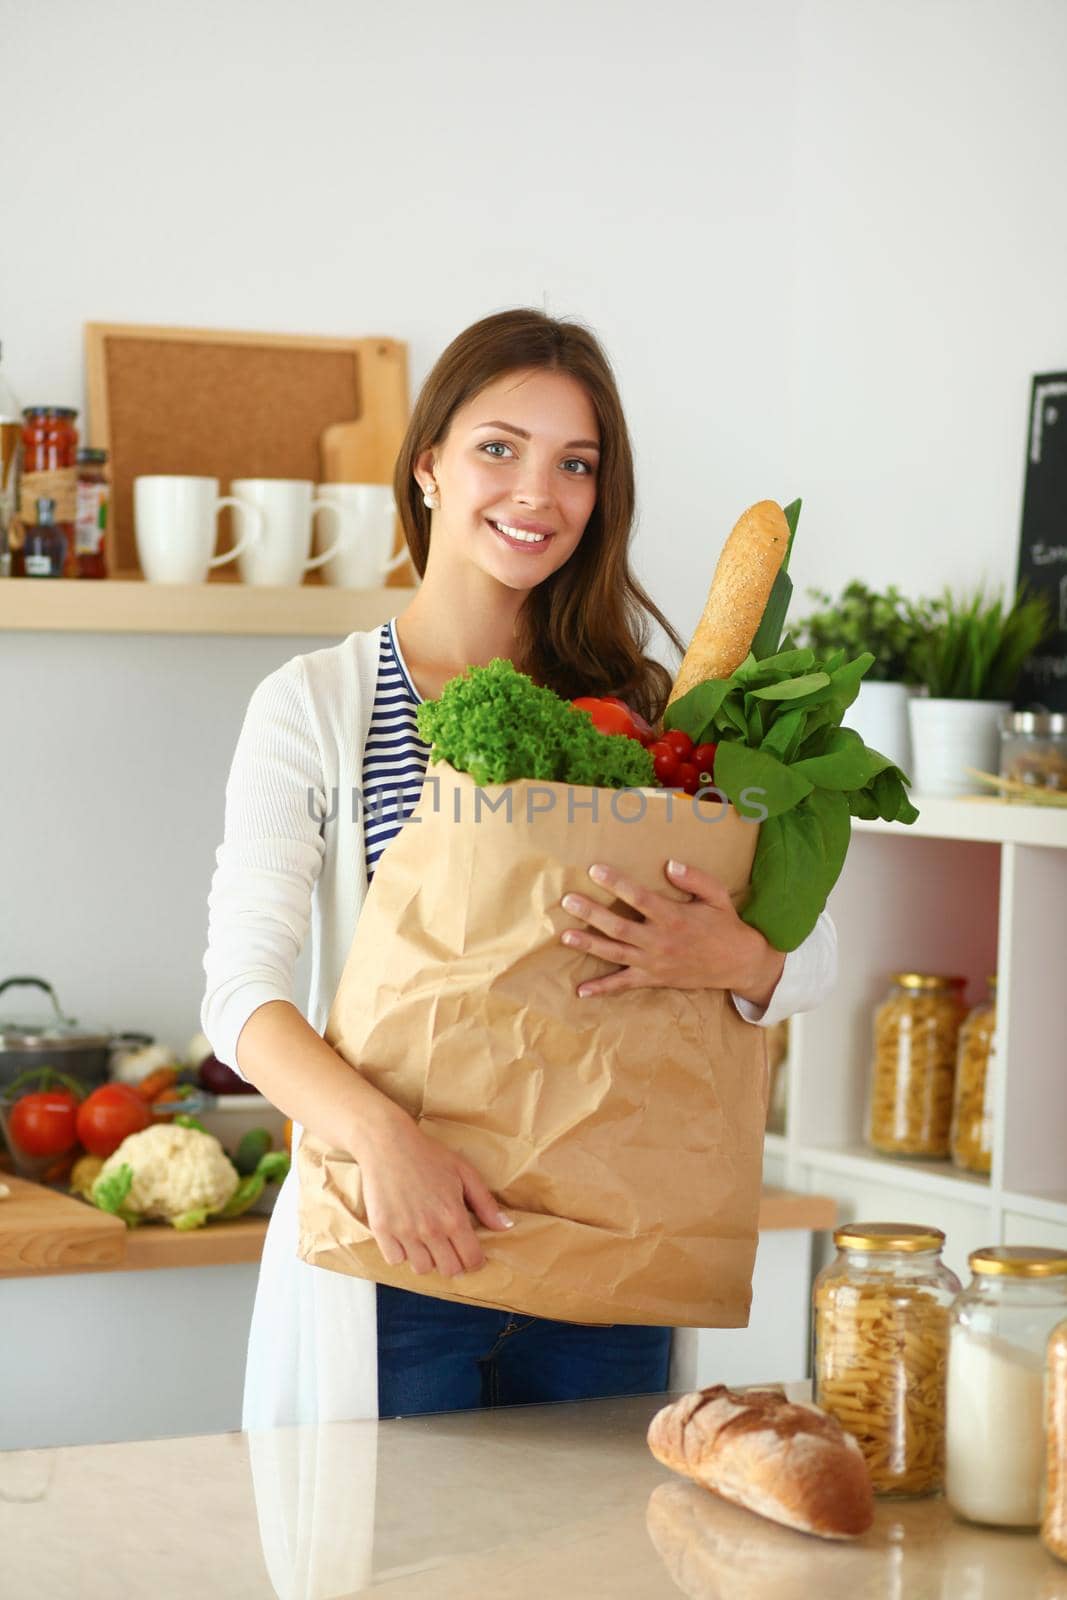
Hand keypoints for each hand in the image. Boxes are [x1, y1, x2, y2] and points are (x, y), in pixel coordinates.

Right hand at [356, 1110, 513, 1277]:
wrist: (388, 1144)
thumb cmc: (428, 1155)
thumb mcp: (464, 1173)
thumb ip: (485, 1203)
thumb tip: (506, 1226)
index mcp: (453, 1217)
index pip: (472, 1259)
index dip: (475, 1261)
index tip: (471, 1254)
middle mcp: (430, 1229)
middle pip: (449, 1270)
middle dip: (454, 1262)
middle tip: (449, 1247)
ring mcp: (404, 1232)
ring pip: (422, 1268)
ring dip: (428, 1259)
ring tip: (427, 1241)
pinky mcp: (382, 1230)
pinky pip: (396, 1260)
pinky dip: (402, 1253)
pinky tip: (406, 1236)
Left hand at [559, 858, 785, 1003]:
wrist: (738, 963)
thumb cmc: (725, 924)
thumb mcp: (716, 895)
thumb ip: (694, 879)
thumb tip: (669, 864)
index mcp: (673, 917)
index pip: (639, 898)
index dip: (616, 884)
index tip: (595, 870)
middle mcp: (659, 941)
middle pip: (619, 927)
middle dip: (591, 913)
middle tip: (568, 901)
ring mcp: (654, 962)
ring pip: (615, 953)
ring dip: (589, 945)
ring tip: (565, 936)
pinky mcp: (653, 979)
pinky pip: (624, 984)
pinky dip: (602, 988)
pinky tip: (582, 990)